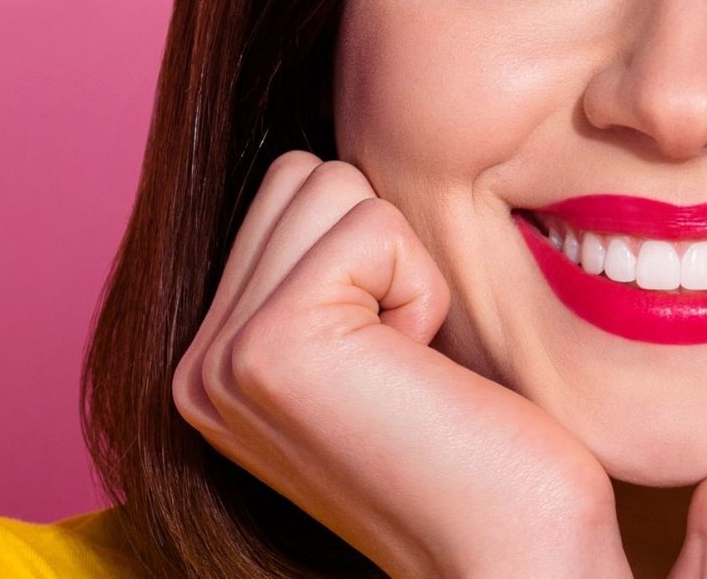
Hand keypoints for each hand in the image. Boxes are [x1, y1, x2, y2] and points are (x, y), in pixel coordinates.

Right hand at [172, 151, 632, 577]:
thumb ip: (322, 268)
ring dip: (403, 265)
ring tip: (409, 366)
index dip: (375, 252)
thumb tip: (325, 167)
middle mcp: (194, 363)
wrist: (512, 552)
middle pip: (302, 174)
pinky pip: (371, 225)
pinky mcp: (271, 346)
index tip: (394, 360)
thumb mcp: (374, 344)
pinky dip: (420, 289)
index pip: (287, 190)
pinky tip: (416, 374)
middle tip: (405, 360)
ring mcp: (220, 358)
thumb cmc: (476, 444)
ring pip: (332, 184)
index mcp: (211, 360)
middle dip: (385, 247)